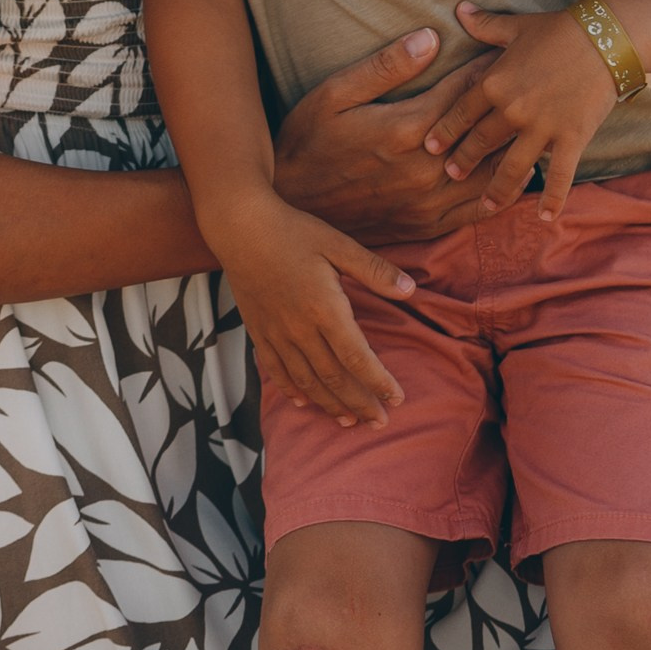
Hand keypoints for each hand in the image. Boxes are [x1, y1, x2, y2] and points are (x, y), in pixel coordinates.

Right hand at [213, 195, 415, 425]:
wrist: (240, 226)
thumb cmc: (293, 231)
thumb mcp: (338, 244)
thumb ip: (373, 270)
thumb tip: (410, 289)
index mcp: (324, 309)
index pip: (357, 357)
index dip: (378, 381)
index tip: (398, 399)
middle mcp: (300, 329)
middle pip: (334, 377)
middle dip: (360, 403)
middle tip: (380, 422)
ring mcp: (276, 333)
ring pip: (306, 380)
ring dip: (330, 404)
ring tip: (350, 421)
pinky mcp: (258, 330)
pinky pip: (276, 369)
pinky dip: (292, 390)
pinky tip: (304, 402)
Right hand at [272, 26, 507, 247]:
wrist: (288, 204)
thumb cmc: (307, 141)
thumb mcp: (332, 94)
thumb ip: (383, 67)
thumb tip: (429, 38)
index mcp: (404, 129)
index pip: (463, 91)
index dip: (488, 68)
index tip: (507, 52)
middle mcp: (424, 168)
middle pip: (485, 131)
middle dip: (508, 104)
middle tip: (529, 83)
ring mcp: (428, 202)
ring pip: (490, 173)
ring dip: (511, 149)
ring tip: (529, 126)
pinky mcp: (426, 225)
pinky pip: (477, 210)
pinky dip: (501, 191)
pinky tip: (513, 176)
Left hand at [420, 4, 621, 218]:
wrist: (607, 38)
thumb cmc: (560, 29)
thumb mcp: (517, 26)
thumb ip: (484, 24)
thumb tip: (459, 9)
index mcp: (494, 82)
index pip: (461, 111)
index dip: (445, 130)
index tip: (430, 146)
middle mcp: (512, 109)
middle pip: (481, 141)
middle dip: (464, 161)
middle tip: (450, 176)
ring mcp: (541, 127)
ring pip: (512, 166)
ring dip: (497, 189)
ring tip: (486, 205)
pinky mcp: (571, 138)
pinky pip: (558, 175)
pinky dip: (551, 198)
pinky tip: (545, 218)